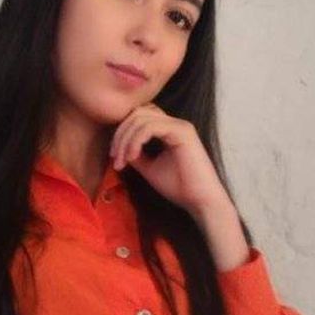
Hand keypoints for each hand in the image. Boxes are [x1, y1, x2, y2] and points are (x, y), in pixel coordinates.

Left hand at [109, 102, 228, 215]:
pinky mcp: (182, 132)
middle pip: (137, 113)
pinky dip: (135, 141)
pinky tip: (132, 157)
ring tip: (122, 160)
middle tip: (115, 157)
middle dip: (120, 134)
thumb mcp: (149, 167)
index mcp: (168, 129)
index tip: (115, 156)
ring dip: (125, 139)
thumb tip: (118, 146)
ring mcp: (179, 125)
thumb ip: (135, 153)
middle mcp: (175, 123)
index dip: (122, 132)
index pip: (139, 117)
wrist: (200, 201)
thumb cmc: (179, 187)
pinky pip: (149, 127)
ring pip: (141, 118)